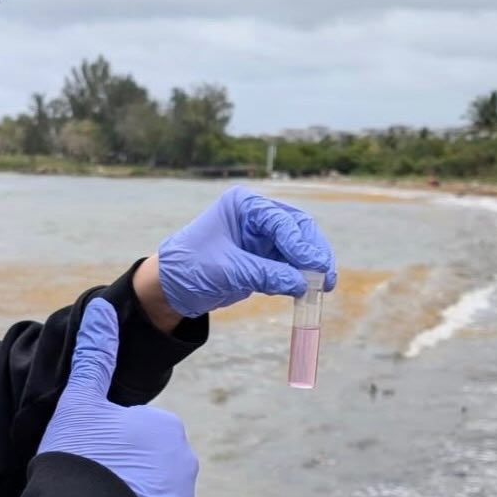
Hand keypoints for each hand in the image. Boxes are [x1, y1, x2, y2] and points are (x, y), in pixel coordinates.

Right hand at [37, 300, 197, 496]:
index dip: (104, 443)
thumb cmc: (82, 459)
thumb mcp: (79, 403)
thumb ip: (93, 358)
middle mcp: (184, 461)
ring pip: (150, 495)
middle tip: (88, 482)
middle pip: (145, 464)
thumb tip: (103, 306)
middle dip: (121, 472)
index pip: (133, 431)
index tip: (85, 456)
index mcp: (165, 427)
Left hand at [156, 185, 336, 318]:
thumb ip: (267, 275)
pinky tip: (308, 291)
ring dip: (310, 267)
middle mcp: (257, 216)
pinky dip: (300, 277)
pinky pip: (290, 265)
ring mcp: (262, 237)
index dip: (300, 244)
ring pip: (298, 248)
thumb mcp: (229, 271)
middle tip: (326, 277)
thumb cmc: (191, 268)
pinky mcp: (264, 258)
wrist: (171, 288)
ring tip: (322, 287)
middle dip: (312, 252)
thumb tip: (303, 283)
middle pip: (298, 230)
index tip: (314, 266)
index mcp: (244, 205)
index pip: (281, 220)